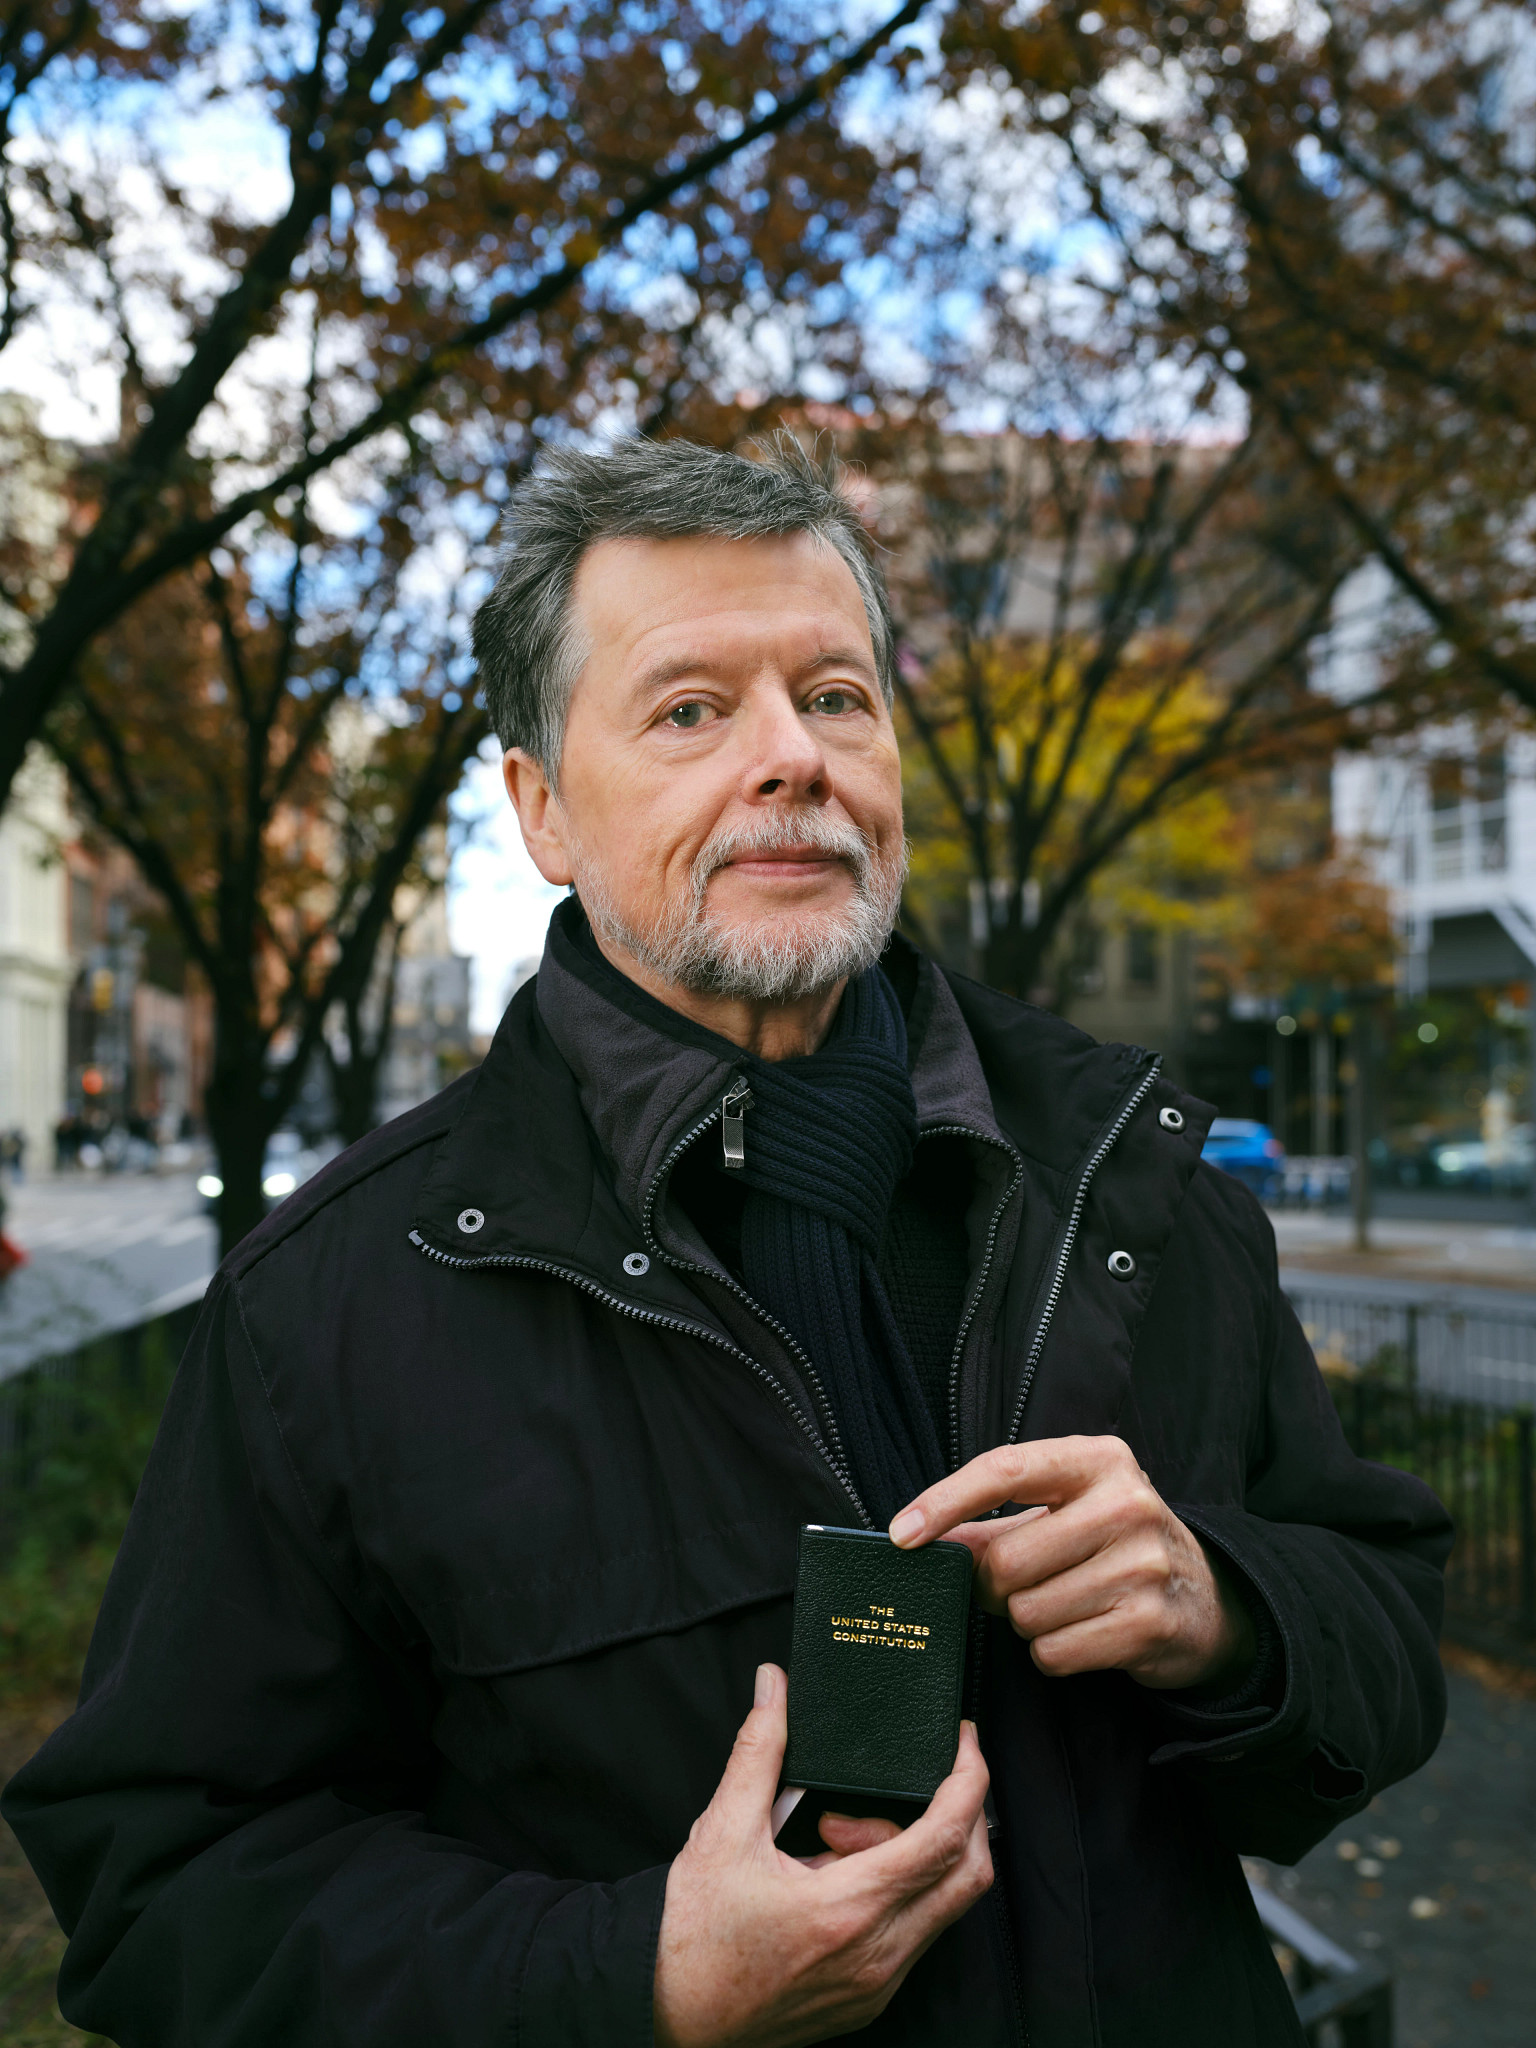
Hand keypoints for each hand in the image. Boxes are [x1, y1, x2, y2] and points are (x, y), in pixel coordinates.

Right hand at [653, 1663, 992, 2047]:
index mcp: (848, 1909)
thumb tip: (773, 1687)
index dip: (968, 1781)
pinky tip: (838, 1875)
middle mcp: (878, 1954)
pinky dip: (896, 1890)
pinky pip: (915, 1934)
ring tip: (837, 1837)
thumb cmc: (694, 1937)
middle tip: (893, 1791)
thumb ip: (758, 1752)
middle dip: (951, 1816)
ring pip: (942, 1904)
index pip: (945, 1838)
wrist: (672, 2020)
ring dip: (913, 1855)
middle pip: (968, 1874)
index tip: (963, 1743)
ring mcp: (879, 1984)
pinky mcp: (871, 1999)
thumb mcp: (722, 1833)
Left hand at [889, 1435, 1254, 1692]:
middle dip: (996, 1588)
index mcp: (1098, 1460)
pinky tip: (1085, 1633)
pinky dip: (1054, 1653)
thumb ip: (992, 1525)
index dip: (945, 1501)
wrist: (1207, 1599)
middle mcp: (1126, 1503)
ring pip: (1026, 1613)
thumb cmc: (1114, 1545)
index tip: (901, 1534)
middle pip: (1006, 1562)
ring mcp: (1143, 1565)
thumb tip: (921, 1541)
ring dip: (1028, 1621)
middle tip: (1019, 1586)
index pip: (1004, 1469)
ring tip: (1065, 1605)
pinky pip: (1054, 1653)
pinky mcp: (1149, 1624)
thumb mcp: (1064, 1513)